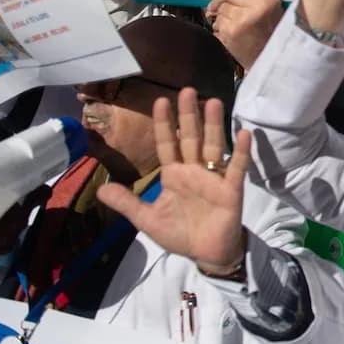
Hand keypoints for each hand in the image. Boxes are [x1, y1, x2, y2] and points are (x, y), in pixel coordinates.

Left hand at [96, 88, 251, 274]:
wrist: (207, 254)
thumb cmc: (180, 234)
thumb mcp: (148, 219)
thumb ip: (127, 203)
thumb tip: (100, 189)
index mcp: (174, 175)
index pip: (167, 144)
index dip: (164, 124)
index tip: (161, 101)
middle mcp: (194, 171)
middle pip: (191, 138)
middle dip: (188, 115)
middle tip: (188, 90)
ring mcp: (214, 178)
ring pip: (213, 146)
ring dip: (213, 125)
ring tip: (213, 102)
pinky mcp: (231, 189)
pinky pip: (237, 167)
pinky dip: (241, 152)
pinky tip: (243, 134)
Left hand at [206, 0, 281, 69]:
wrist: (270, 59)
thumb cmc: (272, 33)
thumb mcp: (272, 11)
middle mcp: (254, 7)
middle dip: (225, 3)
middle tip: (237, 14)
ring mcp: (240, 21)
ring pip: (220, 10)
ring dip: (224, 18)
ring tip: (240, 29)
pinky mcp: (229, 33)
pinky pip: (216, 24)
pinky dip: (221, 29)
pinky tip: (235, 37)